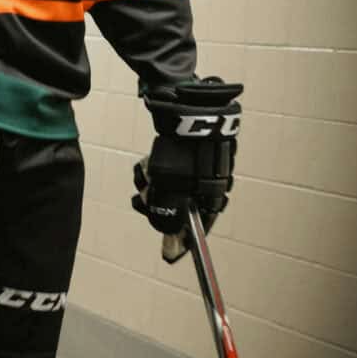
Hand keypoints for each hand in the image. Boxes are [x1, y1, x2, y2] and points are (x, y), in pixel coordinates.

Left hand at [132, 77, 241, 262]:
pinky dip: (156, 168)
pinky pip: (170, 166)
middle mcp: (213, 178)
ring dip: (152, 183)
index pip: (201, 225)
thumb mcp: (169, 186)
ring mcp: (201, 160)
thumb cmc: (180, 149)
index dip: (182, 240)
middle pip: (182, 203)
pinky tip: (145, 163)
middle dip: (158, 203)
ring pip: (171, 183)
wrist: (184, 104)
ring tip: (141, 175)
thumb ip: (168, 214)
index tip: (168, 253)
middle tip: (140, 200)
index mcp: (216, 192)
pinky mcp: (188, 147)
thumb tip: (168, 240)